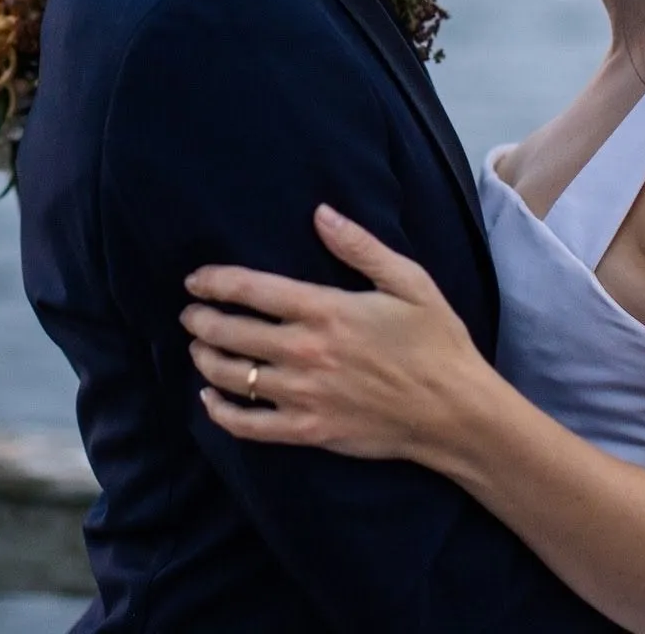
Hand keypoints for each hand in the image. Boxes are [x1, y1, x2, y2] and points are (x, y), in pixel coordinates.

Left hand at [180, 203, 487, 461]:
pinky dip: (222, 412)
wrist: (456, 412)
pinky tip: (210, 399)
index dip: (215, 282)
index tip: (194, 281)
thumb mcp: (409, 282)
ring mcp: (305, 394)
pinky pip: (251, 426)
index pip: (252, 290)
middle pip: (232, 333)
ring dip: (206, 360)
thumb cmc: (436, 343)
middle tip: (188, 315)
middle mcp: (307, 351)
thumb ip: (360, 247)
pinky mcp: (310, 430)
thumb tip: (321, 214)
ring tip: (197, 349)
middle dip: (200, 321)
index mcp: (326, 310)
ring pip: (234, 377)